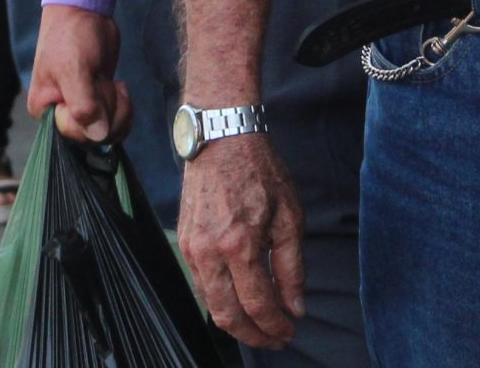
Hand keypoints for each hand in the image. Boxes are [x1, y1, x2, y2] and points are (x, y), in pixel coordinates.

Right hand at [26, 4, 131, 141]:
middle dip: (110, 111)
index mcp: (46, 110)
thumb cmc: (71, 36)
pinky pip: (116, 120)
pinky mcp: (100, 101)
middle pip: (95, 137)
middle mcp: (62, 114)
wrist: (85, 11)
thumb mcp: (74, 68)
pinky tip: (119, 84)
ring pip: (109, 131)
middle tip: (108, 83)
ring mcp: (83, 108)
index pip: (74, 135)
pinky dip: (124, 106)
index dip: (94, 118)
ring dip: (120, 108)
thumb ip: (83, 105)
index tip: (96, 89)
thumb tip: (98, 136)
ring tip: (114, 83)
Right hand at [176, 134, 304, 350]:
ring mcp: (192, 248)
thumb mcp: (289, 216)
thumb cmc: (260, 172)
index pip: (258, 304)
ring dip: (236, 322)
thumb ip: (292, 267)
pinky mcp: (184, 242)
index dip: (275, 326)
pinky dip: (219, 301)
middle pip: (228, 315)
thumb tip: (295, 307)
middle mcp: (210, 251)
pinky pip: (200, 285)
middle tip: (275, 339)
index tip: (289, 332)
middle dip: (254, 335)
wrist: (223, 140)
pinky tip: (238, 301)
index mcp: (240, 244)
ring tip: (260, 326)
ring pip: (210, 305)